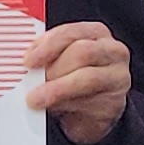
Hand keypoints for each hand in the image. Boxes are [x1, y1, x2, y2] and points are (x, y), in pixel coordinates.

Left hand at [23, 21, 133, 144]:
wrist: (91, 112)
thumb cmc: (73, 79)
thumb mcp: (59, 62)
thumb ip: (46, 56)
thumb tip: (26, 63)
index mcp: (95, 33)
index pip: (71, 33)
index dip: (47, 45)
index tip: (28, 61)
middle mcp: (112, 50)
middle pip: (82, 52)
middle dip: (53, 69)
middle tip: (32, 83)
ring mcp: (117, 76)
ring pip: (87, 78)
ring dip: (57, 89)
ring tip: (37, 99)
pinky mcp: (116, 102)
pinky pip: (90, 102)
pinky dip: (67, 105)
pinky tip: (55, 108)